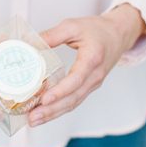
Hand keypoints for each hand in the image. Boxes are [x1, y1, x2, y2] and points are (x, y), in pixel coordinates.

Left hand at [28, 4, 145, 126]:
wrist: (118, 34)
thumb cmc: (97, 29)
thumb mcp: (73, 26)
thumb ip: (51, 35)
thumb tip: (27, 44)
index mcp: (93, 58)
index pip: (76, 79)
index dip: (60, 91)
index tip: (44, 99)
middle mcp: (95, 75)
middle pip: (74, 98)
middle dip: (52, 110)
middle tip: (32, 118)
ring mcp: (94, 83)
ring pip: (74, 103)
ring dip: (54, 114)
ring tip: (34, 120)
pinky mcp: (90, 87)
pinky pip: (75, 101)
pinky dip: (60, 109)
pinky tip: (45, 113)